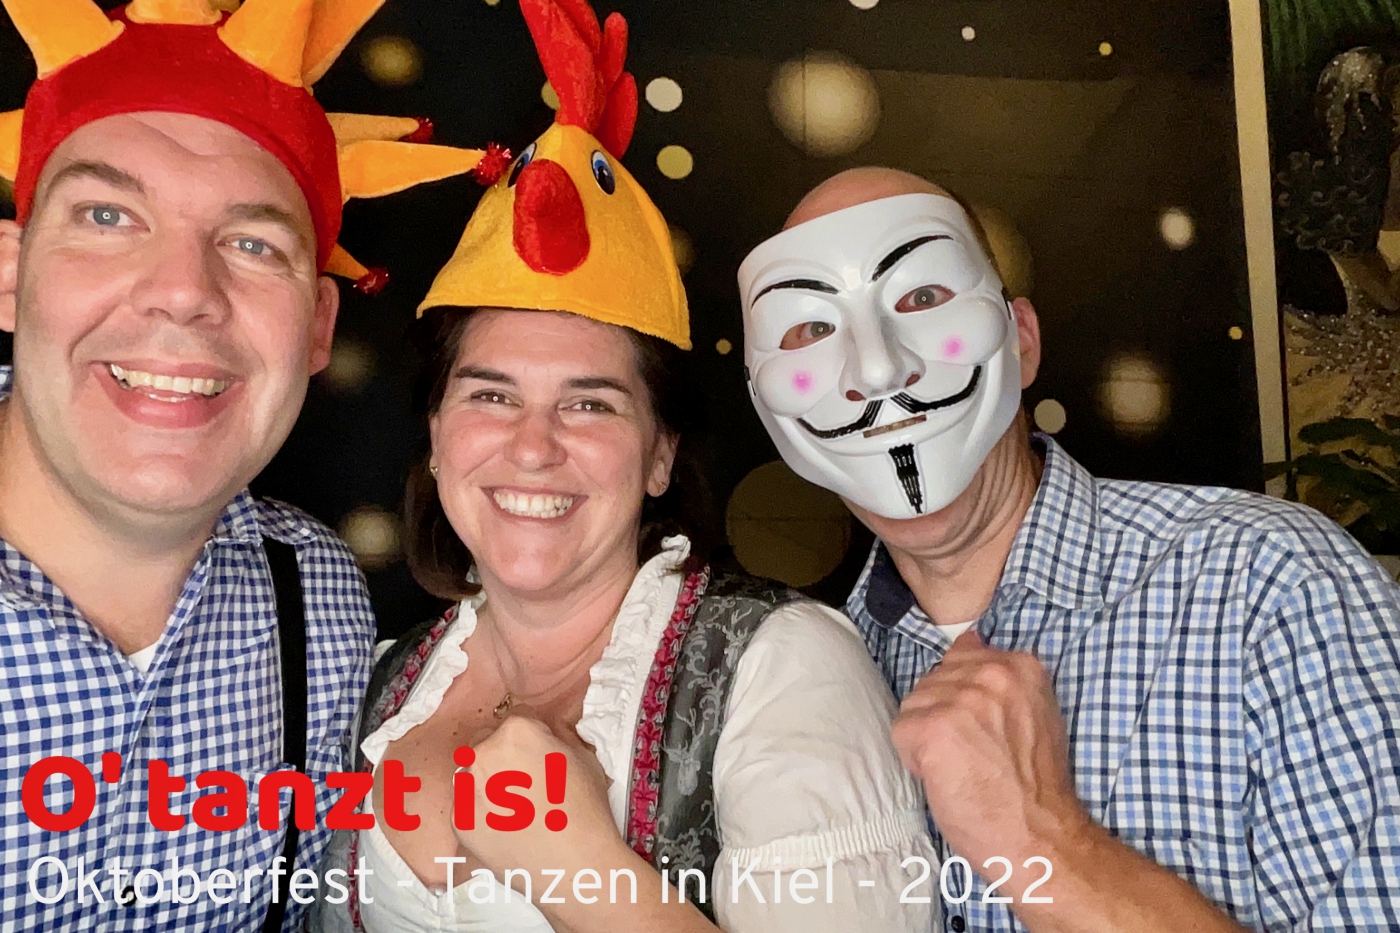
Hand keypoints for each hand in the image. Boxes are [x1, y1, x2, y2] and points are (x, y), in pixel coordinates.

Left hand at [453, 715, 621, 880]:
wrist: (574, 864)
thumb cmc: (585, 811)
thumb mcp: (583, 757)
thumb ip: (556, 737)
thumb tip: (545, 734)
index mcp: (516, 732)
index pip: (515, 722)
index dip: (530, 739)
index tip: (538, 757)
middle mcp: (484, 754)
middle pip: (488, 746)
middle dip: (504, 759)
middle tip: (527, 784)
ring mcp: (466, 788)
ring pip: (472, 775)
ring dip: (488, 784)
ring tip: (517, 808)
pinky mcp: (458, 821)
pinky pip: (467, 806)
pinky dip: (482, 813)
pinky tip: (507, 826)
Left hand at [892, 631, 1091, 893]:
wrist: (1040, 835)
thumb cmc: (1035, 785)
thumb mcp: (1033, 713)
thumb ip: (1001, 678)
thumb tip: (968, 639)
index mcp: (1020, 665)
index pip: (961, 656)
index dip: (962, 697)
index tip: (980, 727)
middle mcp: (990, 673)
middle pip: (934, 681)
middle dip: (943, 716)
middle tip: (974, 754)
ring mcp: (960, 699)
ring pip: (914, 705)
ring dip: (927, 738)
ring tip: (962, 766)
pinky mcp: (932, 728)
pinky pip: (901, 732)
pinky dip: (914, 759)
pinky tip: (946, 776)